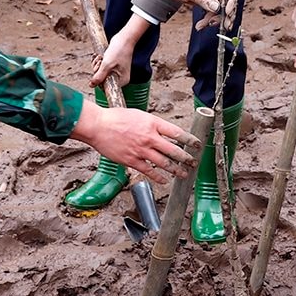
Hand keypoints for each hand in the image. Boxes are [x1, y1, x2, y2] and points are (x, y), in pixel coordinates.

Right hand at [69, 105, 198, 184]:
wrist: (98, 126)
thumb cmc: (116, 118)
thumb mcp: (139, 115)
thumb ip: (152, 125)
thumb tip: (164, 133)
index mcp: (152, 123)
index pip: (177, 133)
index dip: (190, 140)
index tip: (198, 145)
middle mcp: (150, 137)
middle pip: (175, 150)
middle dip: (187, 158)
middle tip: (194, 162)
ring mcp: (141, 150)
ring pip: (164, 163)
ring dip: (177, 170)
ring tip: (184, 174)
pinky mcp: (132, 161)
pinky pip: (149, 171)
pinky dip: (159, 177)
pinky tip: (165, 180)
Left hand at [92, 20, 144, 86]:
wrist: (124, 38)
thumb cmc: (119, 50)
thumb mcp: (107, 64)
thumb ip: (99, 76)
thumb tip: (91, 85)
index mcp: (122, 80)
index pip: (106, 88)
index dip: (99, 81)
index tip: (99, 70)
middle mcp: (119, 78)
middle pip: (102, 81)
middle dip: (97, 71)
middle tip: (100, 62)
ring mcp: (115, 72)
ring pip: (100, 74)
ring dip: (97, 65)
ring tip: (100, 58)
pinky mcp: (112, 66)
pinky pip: (101, 68)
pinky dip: (98, 62)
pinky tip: (100, 56)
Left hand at [157, 0, 238, 28]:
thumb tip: (217, 8)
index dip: (231, 1)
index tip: (227, 12)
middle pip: (228, 0)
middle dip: (225, 14)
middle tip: (223, 25)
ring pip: (221, 8)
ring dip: (215, 18)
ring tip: (204, 25)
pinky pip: (213, 10)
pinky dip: (209, 18)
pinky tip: (201, 24)